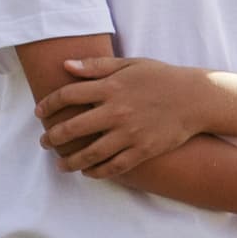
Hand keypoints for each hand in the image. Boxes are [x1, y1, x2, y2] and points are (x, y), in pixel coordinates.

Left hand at [40, 55, 218, 178]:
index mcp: (111, 87)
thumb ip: (97, 66)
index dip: (49, 104)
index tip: (40, 113)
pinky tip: (88, 172)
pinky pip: (114, 166)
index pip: (68, 95)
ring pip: (91, 153)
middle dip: (53, 137)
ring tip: (61, 165)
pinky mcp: (143, 150)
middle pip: (73, 128)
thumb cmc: (162, 78)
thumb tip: (66, 66)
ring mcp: (130, 133)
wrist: (197, 99)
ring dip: (70, 161)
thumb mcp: (130, 64)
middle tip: (45, 142)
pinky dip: (97, 172)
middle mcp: (117, 111)